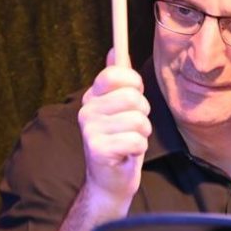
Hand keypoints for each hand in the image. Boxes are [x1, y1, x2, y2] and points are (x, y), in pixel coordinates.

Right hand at [78, 50, 150, 214]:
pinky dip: (138, 148)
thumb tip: (115, 50)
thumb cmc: (120, 141)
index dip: (133, 83)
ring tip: (130, 141)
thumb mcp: (121, 108)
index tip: (135, 94)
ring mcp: (90, 130)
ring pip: (138, 120)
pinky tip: (127, 154)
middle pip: (133, 97)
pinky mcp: (98, 149)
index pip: (115, 74)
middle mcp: (87, 110)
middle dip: (143, 113)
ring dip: (142, 134)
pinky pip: (136, 141)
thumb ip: (119, 80)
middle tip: (133, 126)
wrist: (110, 180)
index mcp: (93, 96)